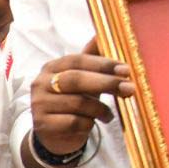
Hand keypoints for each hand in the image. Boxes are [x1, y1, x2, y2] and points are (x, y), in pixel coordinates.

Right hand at [30, 39, 133, 155]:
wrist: (54, 133)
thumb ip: (92, 57)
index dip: (103, 64)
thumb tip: (102, 34)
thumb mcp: (82, 78)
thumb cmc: (72, 100)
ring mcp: (39, 104)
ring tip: (109, 115)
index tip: (126, 70)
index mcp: (51, 67)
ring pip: (77, 104)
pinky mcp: (43, 124)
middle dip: (106, 83)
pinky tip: (91, 124)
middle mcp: (41, 83)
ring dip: (100, 109)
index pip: (77, 60)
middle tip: (129, 89)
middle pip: (76, 79)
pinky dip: (88, 124)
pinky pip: (73, 123)